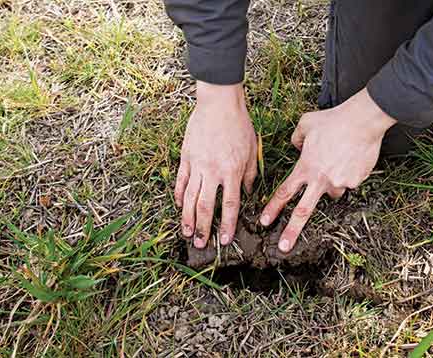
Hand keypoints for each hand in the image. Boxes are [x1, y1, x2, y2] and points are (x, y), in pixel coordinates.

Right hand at [176, 81, 257, 248]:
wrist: (219, 104)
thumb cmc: (239, 125)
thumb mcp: (252, 151)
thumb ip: (250, 175)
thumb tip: (248, 193)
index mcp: (232, 171)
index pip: (230, 205)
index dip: (228, 224)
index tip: (225, 239)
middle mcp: (213, 171)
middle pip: (206, 207)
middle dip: (203, 228)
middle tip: (200, 244)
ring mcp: (197, 165)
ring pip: (190, 198)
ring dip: (188, 218)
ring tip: (187, 233)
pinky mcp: (186, 157)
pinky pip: (181, 180)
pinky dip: (179, 195)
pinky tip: (179, 206)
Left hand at [259, 88, 395, 251]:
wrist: (362, 121)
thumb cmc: (334, 120)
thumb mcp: (307, 123)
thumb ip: (297, 138)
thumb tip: (296, 147)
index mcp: (305, 167)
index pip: (285, 191)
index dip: (273, 207)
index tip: (264, 221)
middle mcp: (320, 179)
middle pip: (303, 211)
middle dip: (292, 231)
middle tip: (284, 247)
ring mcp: (338, 182)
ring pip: (333, 191)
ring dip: (332, 183)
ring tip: (339, 162)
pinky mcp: (355, 182)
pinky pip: (350, 181)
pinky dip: (350, 173)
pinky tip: (353, 157)